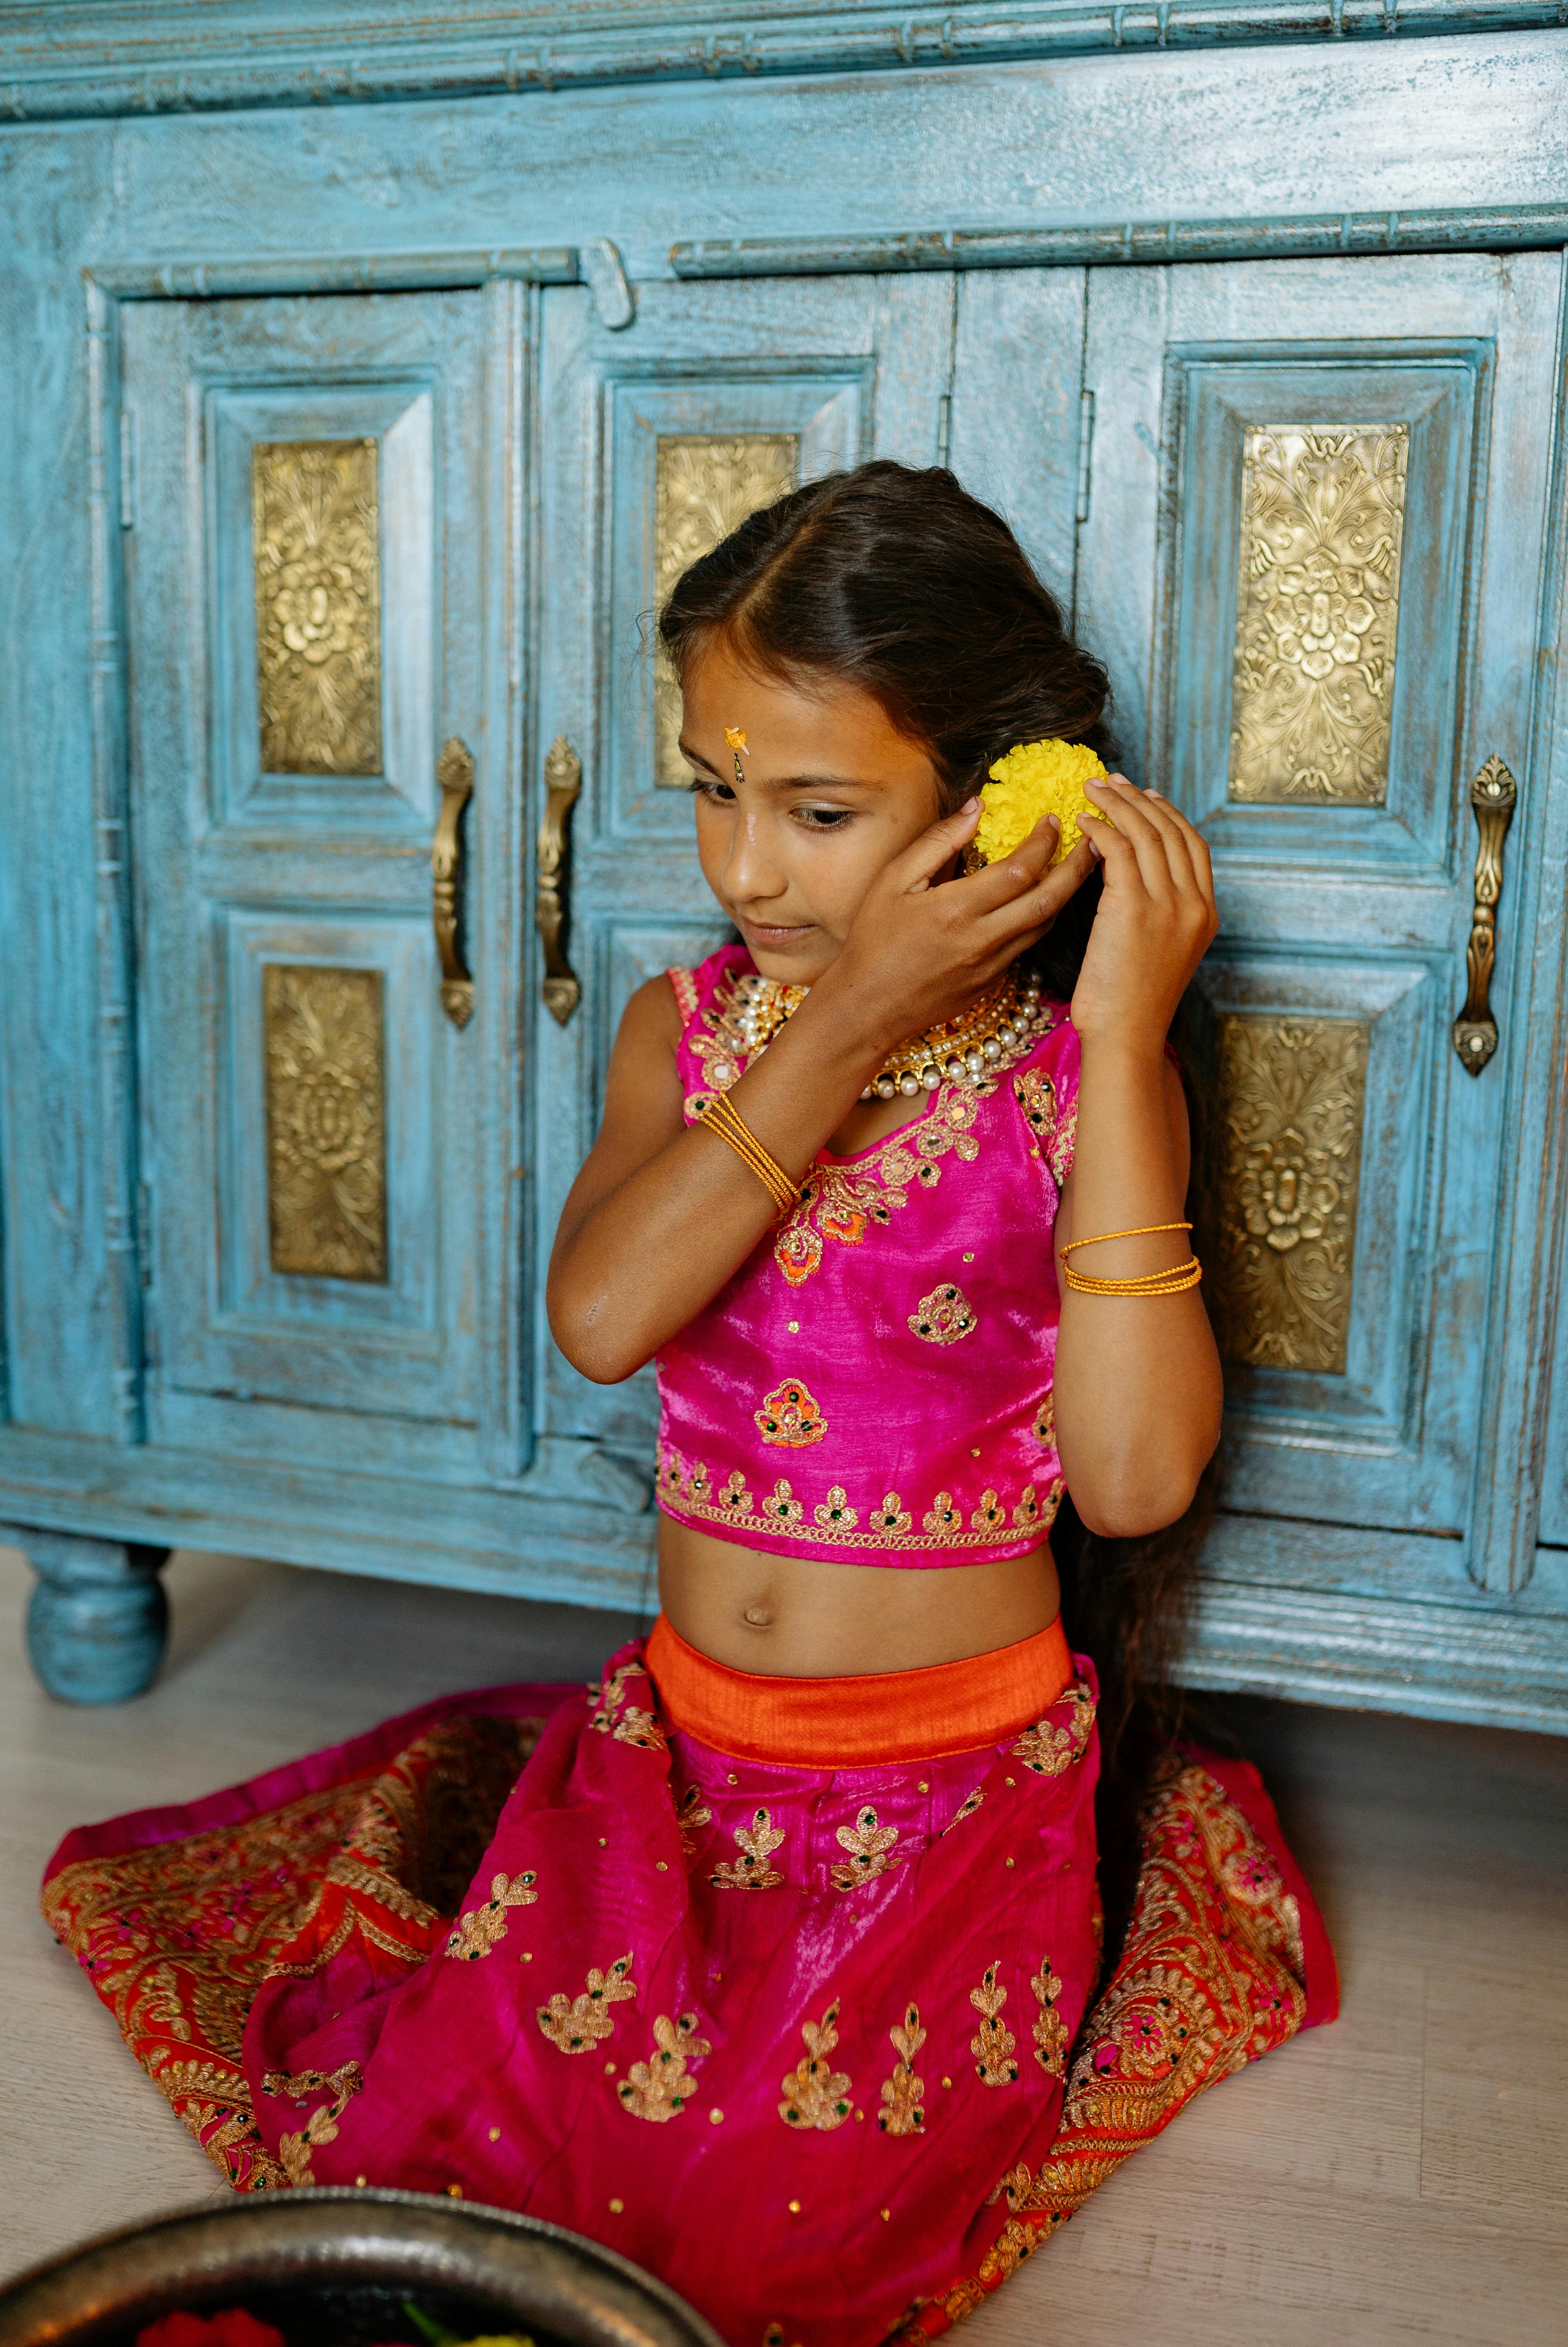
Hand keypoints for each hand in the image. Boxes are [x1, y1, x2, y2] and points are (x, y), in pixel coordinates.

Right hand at [817, 798, 1097, 1053]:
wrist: (868, 1006)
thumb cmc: (874, 940)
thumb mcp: (893, 881)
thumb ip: (938, 842)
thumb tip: (976, 809)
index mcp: (956, 909)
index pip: (1019, 869)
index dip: (1044, 842)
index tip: (1052, 821)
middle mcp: (981, 939)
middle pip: (1048, 899)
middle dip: (1077, 867)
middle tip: (1092, 841)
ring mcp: (990, 966)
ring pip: (1044, 925)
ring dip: (1066, 894)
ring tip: (1078, 866)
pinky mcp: (992, 983)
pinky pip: (1026, 946)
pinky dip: (1040, 919)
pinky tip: (1041, 900)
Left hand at [1072, 778, 1217, 1049]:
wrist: (1126, 1036)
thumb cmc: (1130, 1004)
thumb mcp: (1159, 952)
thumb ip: (1157, 912)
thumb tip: (1129, 876)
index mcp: (1205, 915)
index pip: (1194, 847)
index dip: (1170, 815)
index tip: (1147, 796)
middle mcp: (1193, 905)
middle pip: (1172, 832)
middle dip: (1140, 800)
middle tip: (1113, 781)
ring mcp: (1168, 905)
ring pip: (1145, 834)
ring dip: (1117, 805)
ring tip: (1091, 790)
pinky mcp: (1134, 908)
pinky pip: (1120, 850)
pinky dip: (1101, 829)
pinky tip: (1083, 822)